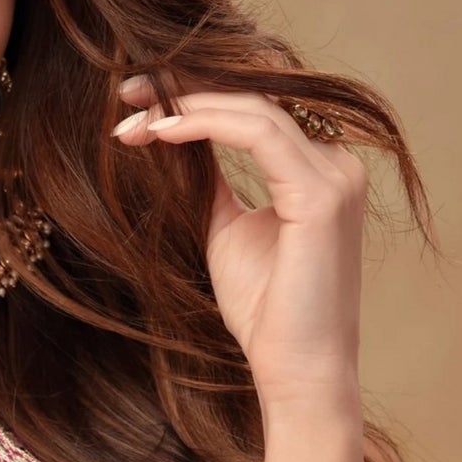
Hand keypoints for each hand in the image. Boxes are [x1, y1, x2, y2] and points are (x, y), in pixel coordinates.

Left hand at [112, 76, 370, 413]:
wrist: (297, 371)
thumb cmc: (267, 312)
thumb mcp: (227, 231)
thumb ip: (212, 183)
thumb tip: (175, 140)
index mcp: (319, 169)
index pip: (254, 111)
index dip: (194, 96)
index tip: (136, 101)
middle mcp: (336, 163)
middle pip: (255, 99)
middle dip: (184, 91)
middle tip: (125, 93)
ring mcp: (335, 175)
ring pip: (254, 109)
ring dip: (185, 107)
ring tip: (132, 121)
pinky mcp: (323, 194)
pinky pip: (257, 134)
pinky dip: (204, 126)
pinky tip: (160, 134)